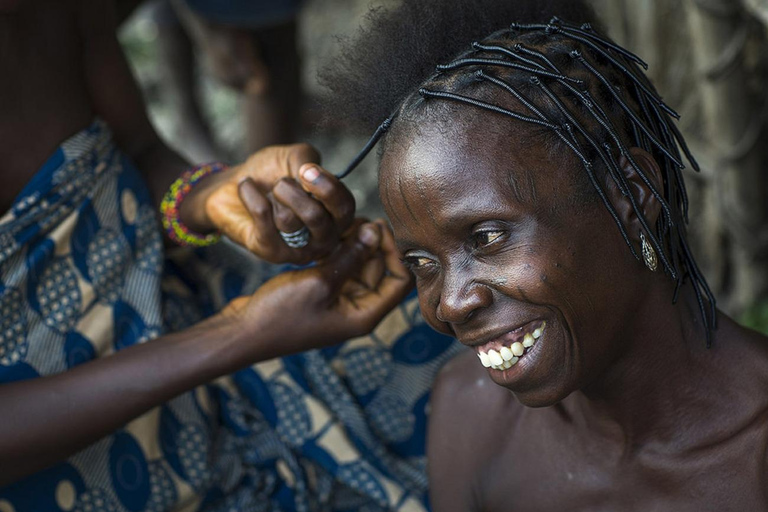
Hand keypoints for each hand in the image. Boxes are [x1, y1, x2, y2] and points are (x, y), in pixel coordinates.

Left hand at [179, 144, 355, 263]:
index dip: (327, 187)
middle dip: (294, 192)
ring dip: (273, 195)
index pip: (345, 207)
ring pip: (288, 220)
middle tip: (280, 183)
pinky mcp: (271, 253)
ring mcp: (298, 250)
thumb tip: (310, 175)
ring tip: (267, 192)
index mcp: (336, 216)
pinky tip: (247, 188)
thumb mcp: (295, 158)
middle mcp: (323, 238)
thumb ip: (309, 161)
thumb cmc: (271, 173)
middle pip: (317, 217)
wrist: (233, 187)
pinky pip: (262, 218)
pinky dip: (251, 194)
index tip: (306, 169)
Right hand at [220, 221, 412, 358]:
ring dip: (356, 244)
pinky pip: (341, 267)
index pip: (399, 281)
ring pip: (360, 266)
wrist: (244, 330)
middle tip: (357, 220)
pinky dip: (339, 251)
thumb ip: (350, 257)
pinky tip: (329, 235)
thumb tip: (375, 231)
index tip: (378, 228)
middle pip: (381, 270)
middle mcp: (357, 309)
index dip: (395, 253)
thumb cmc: (281, 314)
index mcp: (365, 315)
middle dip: (373, 245)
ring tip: (342, 224)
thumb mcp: (320, 282)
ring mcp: (340, 301)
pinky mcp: (323, 292)